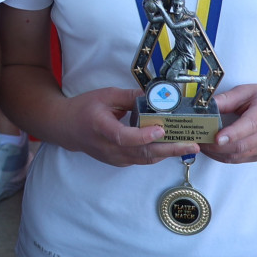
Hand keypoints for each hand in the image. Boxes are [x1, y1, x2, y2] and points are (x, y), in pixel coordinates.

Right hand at [53, 86, 199, 166]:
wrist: (66, 128)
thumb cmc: (84, 108)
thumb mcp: (104, 95)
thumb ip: (129, 96)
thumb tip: (154, 95)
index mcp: (101, 127)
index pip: (124, 137)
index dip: (143, 135)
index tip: (160, 129)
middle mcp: (109, 148)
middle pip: (142, 153)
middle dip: (169, 149)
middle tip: (191, 144)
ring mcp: (114, 158)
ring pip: (145, 159)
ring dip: (168, 153)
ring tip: (188, 146)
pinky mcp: (119, 161)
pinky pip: (141, 160)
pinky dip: (157, 153)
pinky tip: (172, 146)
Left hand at [203, 83, 256, 163]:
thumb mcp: (248, 91)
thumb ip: (227, 99)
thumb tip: (207, 106)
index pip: (250, 126)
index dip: (232, 134)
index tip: (216, 137)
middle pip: (242, 145)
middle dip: (218, 146)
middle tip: (200, 140)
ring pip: (240, 156)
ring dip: (218, 153)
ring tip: (202, 145)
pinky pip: (241, 160)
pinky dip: (224, 157)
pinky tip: (213, 150)